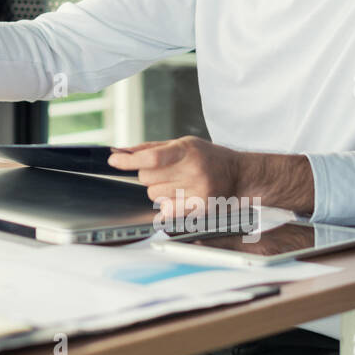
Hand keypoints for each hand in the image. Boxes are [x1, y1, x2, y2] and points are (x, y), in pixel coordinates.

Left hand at [109, 135, 243, 222]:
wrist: (240, 174)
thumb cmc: (209, 157)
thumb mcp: (183, 144)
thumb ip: (150, 148)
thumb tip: (120, 152)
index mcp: (186, 150)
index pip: (151, 158)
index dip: (129, 161)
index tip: (113, 161)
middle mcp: (192, 170)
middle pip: (148, 178)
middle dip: (147, 176)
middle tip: (164, 173)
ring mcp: (197, 190)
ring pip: (154, 195)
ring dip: (157, 191)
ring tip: (176, 184)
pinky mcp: (200, 207)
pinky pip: (167, 211)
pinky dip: (166, 205)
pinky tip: (178, 197)